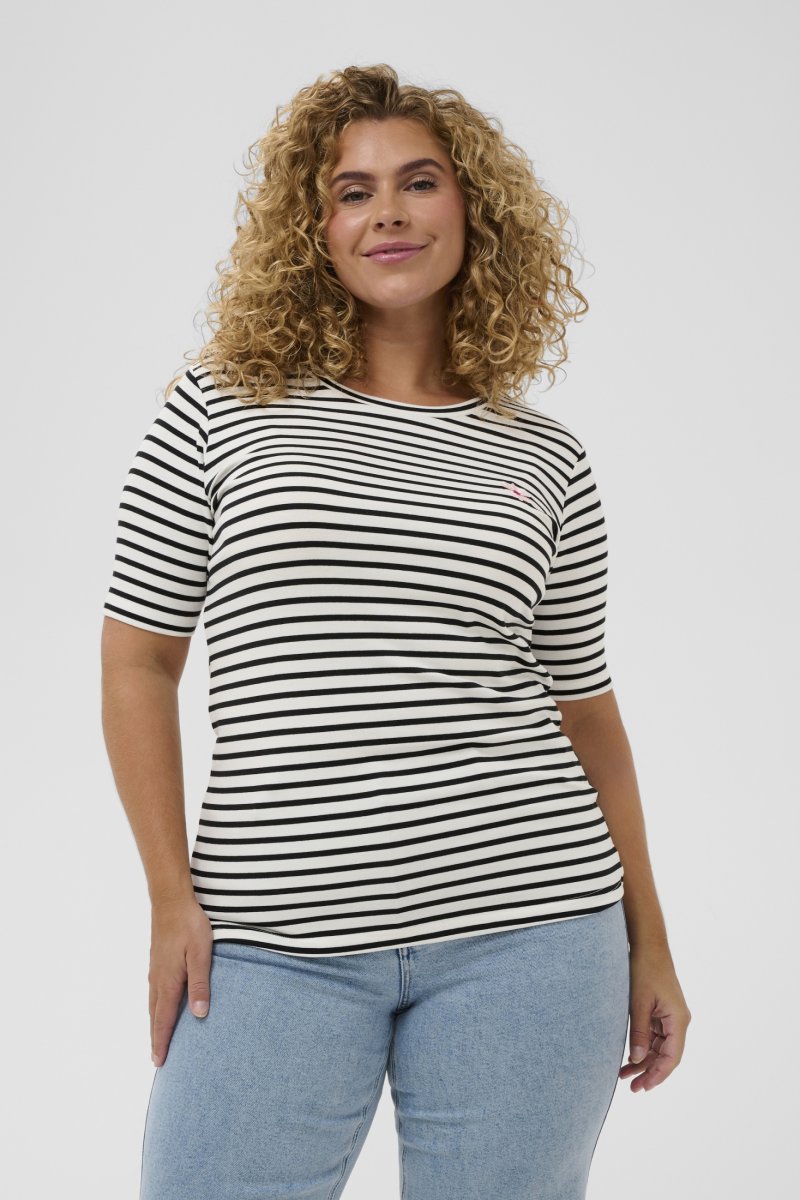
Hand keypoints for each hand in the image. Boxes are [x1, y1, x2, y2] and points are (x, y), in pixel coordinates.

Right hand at [149, 896, 212, 1067]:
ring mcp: (155, 970)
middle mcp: (157, 979)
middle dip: (156, 1038)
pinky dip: (155, 1007)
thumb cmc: (189, 925)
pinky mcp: (157, 961)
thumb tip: (199, 1015)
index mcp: (168, 981)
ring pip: (153, 1004)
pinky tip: (159, 1005)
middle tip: (156, 1060)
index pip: (164, 1019)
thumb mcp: (201, 954)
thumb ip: (200, 984)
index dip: (162, 1041)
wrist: (171, 901)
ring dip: (155, 1023)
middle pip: (155, 1015)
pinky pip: (154, 992)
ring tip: (157, 1038)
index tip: (159, 1062)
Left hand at [620, 944, 691, 1092]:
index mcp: (678, 1019)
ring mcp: (670, 1016)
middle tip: (631, 1088)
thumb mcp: (638, 1002)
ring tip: (623, 1077)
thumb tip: (636, 1060)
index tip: (644, 1088)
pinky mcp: (661, 1011)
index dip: (658, 1075)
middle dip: (649, 1072)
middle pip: (666, 1055)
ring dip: (643, 1061)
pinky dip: (643, 1047)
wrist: (647, 944)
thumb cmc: (644, 969)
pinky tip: (629, 1058)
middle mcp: (678, 1020)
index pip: (672, 1057)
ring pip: (659, 1047)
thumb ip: (639, 1032)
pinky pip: (654, 1036)